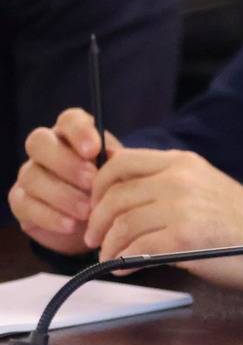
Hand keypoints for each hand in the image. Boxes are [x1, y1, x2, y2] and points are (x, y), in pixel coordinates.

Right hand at [9, 108, 119, 253]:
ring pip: (32, 176)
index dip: (80, 132)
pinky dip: (50, 216)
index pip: (70, 120)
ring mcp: (30, 174)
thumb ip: (117, 164)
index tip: (95, 150)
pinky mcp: (21, 201)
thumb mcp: (120, 175)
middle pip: (39, 142)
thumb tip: (114, 158)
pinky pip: (26, 204)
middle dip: (65, 162)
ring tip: (88, 211)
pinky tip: (71, 225)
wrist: (97, 222)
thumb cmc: (111, 188)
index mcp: (74, 134)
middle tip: (91, 181)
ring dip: (62, 194)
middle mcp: (46, 149)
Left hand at [84, 148, 242, 289]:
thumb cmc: (241, 223)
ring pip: (122, 223)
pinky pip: (137, 247)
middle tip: (95, 240)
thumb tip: (121, 205)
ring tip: (111, 258)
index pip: (119, 162)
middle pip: (114, 195)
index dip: (98, 187)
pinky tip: (125, 268)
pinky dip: (123, 260)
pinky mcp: (186, 235)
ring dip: (109, 246)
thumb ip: (164, 189)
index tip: (96, 208)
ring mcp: (182, 206)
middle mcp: (179, 178)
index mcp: (181, 163)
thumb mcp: (201, 189)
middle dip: (97, 222)